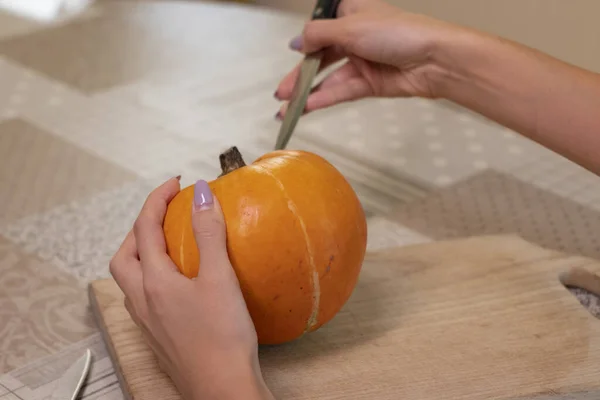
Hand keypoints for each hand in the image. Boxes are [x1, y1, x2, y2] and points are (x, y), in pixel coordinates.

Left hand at [109, 177, 273, 399]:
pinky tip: (179, 284)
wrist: (222, 389)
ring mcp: (148, 322)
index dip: (157, 199)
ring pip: (131, 280)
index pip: (144, 229)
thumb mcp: (220, 279)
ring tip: (169, 244)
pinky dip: (154, 277)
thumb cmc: (223, 336)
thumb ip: (209, 234)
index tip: (175, 183)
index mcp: (154, 282)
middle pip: (124, 256)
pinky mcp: (159, 336)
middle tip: (165, 215)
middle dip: (139, 228)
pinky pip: (145, 297)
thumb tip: (201, 194)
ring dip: (142, 254)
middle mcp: (143, 301)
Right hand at [274, 0, 458, 116]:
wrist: (434, 60)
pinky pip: (341, 91)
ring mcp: (362, 62)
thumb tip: (295, 43)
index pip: (321, 29)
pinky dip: (324, 98)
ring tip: (287, 108)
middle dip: (300, 76)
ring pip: (329, 78)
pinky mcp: (369, 84)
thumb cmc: (397, 32)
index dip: (305, 44)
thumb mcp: (351, 27)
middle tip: (281, 94)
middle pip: (321, 57)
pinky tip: (307, 107)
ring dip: (308, 92)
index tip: (293, 55)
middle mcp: (355, 38)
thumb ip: (318, 36)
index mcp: (352, 14)